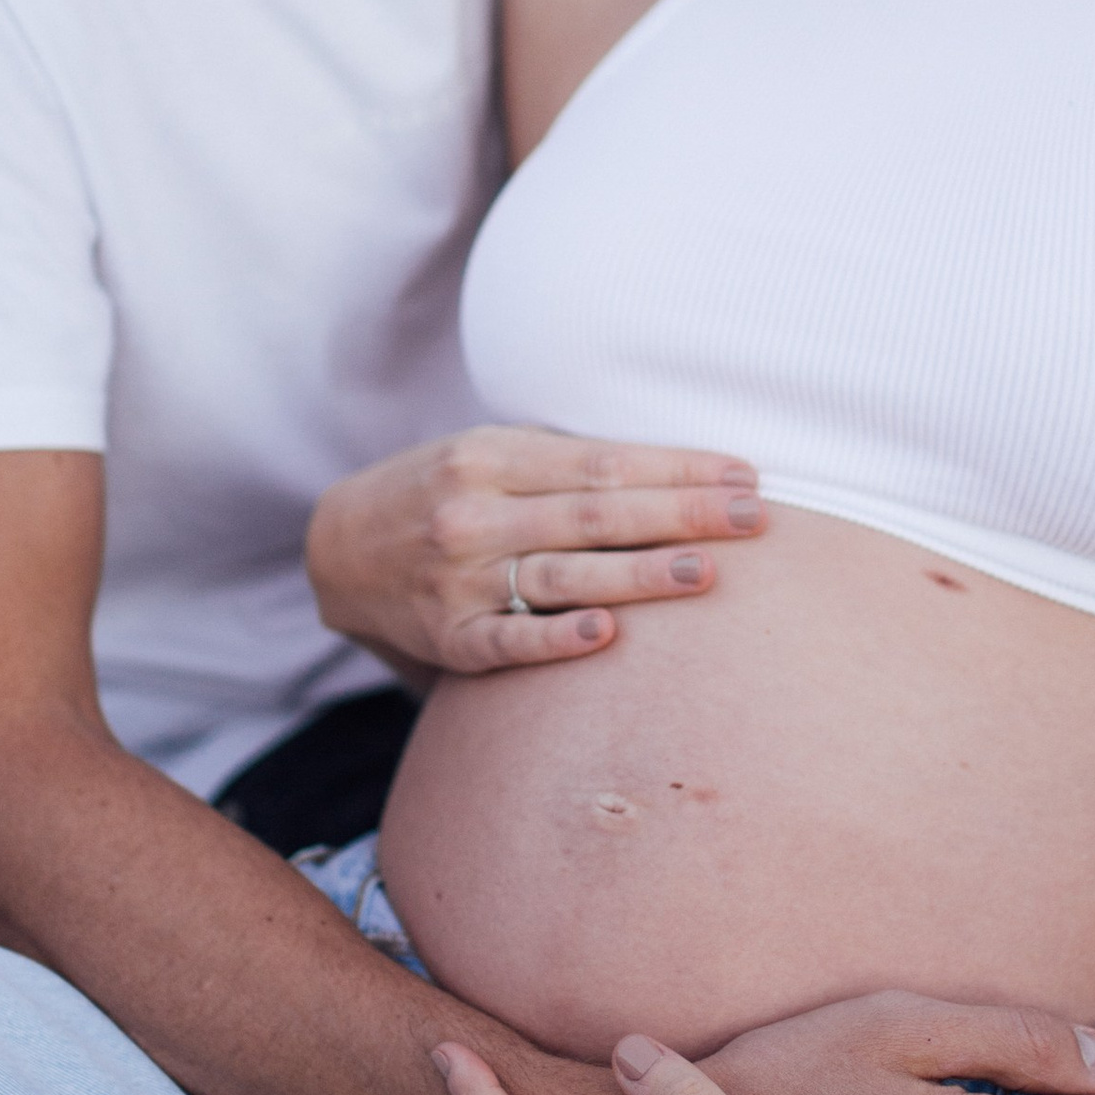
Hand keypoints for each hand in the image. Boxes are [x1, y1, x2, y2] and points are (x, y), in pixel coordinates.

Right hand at [306, 426, 765, 676]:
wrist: (339, 549)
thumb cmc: (443, 493)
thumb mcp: (491, 454)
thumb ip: (568, 463)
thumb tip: (681, 472)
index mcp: (493, 456)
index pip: (605, 463)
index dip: (678, 468)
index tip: (745, 477)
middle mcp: (475, 512)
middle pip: (597, 514)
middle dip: (683, 515)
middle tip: (755, 520)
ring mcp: (459, 577)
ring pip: (565, 574)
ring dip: (640, 575)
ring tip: (706, 573)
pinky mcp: (449, 635)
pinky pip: (509, 640)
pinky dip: (556, 638)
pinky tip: (606, 636)